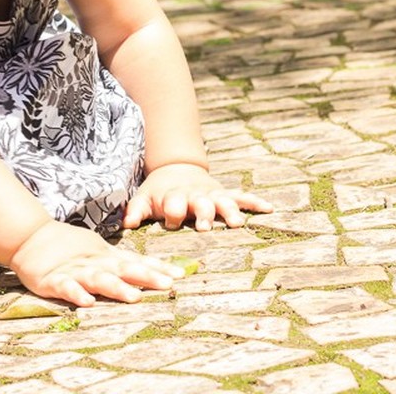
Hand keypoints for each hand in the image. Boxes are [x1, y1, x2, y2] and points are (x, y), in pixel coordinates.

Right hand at [9, 220, 183, 307]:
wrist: (31, 237)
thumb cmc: (70, 248)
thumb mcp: (100, 252)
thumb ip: (124, 263)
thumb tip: (155, 271)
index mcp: (106, 258)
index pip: (136, 262)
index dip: (158, 268)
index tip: (181, 275)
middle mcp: (95, 264)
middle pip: (123, 270)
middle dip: (146, 277)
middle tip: (168, 285)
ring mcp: (74, 271)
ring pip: (98, 279)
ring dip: (116, 287)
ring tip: (133, 297)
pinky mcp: (53, 280)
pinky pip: (66, 288)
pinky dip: (76, 294)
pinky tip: (86, 302)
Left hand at [122, 162, 272, 230]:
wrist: (175, 168)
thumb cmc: (158, 192)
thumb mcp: (143, 198)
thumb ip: (135, 211)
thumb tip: (126, 224)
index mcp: (173, 196)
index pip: (173, 204)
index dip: (172, 211)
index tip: (171, 219)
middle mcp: (194, 195)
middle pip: (200, 203)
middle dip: (203, 213)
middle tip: (205, 227)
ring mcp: (211, 194)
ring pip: (223, 201)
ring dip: (229, 211)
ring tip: (237, 223)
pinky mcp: (224, 194)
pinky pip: (241, 197)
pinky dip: (254, 201)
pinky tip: (269, 208)